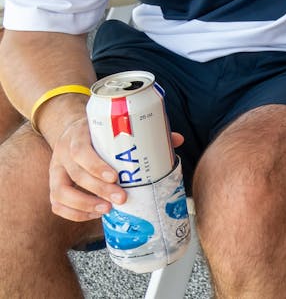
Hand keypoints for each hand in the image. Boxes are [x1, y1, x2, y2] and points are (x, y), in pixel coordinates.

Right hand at [43, 105, 185, 221]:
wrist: (72, 128)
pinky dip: (74, 213)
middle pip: (75, 175)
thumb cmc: (99, 130)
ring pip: (60, 192)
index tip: (115, 177)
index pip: (80, 151)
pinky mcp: (53, 184)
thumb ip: (143, 133)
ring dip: (84, 205)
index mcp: (78, 134)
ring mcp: (55, 170)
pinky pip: (57, 204)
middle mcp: (62, 153)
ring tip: (107, 210)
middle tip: (121, 198)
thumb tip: (177, 140)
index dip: (96, 166)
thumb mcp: (114, 125)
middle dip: (99, 190)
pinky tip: (94, 214)